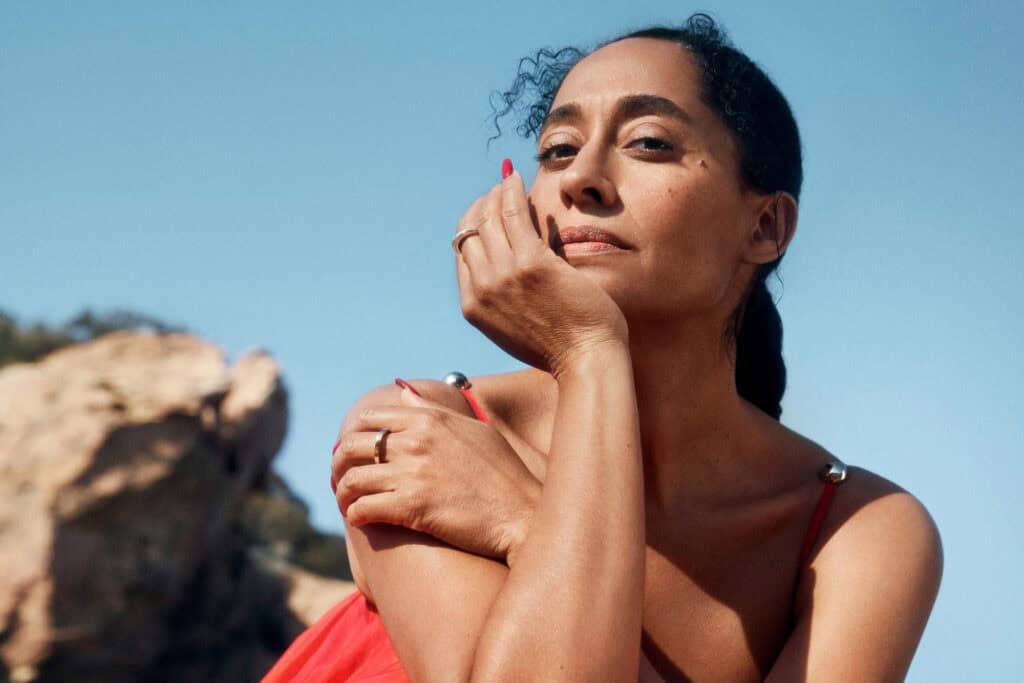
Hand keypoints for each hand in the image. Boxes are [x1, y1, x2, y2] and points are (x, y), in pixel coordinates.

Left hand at [332, 388, 540, 564]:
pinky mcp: (412, 506)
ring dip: (343, 494)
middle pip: (353, 446)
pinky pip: (364, 508)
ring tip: (347, 504)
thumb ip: (435, 410)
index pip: (370, 418)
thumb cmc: (504, 474)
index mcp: (430, 420)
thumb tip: (403, 392)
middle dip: (339, 464)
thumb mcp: (474, 430)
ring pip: (352, 479)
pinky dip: (355, 515)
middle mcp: (417, 441)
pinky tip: (360, 521)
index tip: (353, 453)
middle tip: (340, 480)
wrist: (522, 514)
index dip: (354, 436)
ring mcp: (413, 473)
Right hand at [455, 161, 627, 376]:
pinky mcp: (532, 264)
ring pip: (489, 218)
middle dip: (482, 204)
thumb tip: (505, 261)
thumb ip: (503, 298)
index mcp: (473, 306)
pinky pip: (514, 214)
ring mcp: (504, 276)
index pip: (462, 251)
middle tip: (499, 190)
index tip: (488, 210)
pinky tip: (517, 179)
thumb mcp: (515, 326)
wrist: (585, 361)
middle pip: (470, 229)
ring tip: (509, 181)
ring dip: (497, 193)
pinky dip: (512, 192)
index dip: (472, 225)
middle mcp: (482, 289)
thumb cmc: (561, 346)